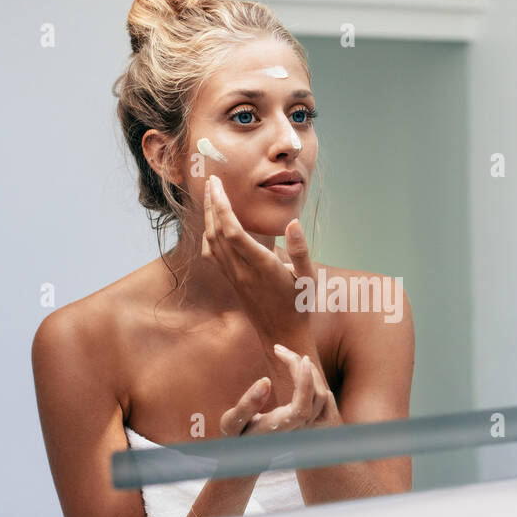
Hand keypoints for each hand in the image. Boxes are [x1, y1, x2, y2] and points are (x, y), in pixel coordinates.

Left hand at [202, 174, 314, 341]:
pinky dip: (208, 235)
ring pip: (211, 242)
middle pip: (216, 231)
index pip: (232, 231)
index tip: (218, 184)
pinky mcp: (231, 281)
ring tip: (211, 195)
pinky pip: (212, 254)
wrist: (282, 336)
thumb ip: (300, 249)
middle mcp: (241, 270)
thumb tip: (293, 222)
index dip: (221, 205)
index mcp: (260, 265)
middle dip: (211, 203)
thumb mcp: (308, 278)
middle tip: (211, 180)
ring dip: (208, 216)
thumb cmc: (300, 306)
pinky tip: (212, 225)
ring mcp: (233, 277)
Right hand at [219, 343, 336, 436]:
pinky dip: (310, 378)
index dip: (306, 383)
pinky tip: (294, 367)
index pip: (302, 407)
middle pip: (316, 396)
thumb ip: (247, 405)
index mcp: (280, 427)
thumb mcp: (232, 423)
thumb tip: (265, 381)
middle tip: (279, 349)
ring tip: (286, 355)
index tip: (301, 359)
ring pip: (321, 396)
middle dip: (303, 368)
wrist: (246, 454)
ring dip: (309, 372)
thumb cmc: (236, 437)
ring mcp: (304, 423)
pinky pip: (318, 396)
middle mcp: (297, 427)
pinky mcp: (305, 417)